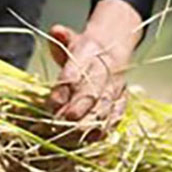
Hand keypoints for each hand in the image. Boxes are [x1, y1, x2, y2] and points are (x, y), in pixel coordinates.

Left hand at [45, 0, 142, 138]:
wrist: (114, 47)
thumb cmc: (84, 48)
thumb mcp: (70, 37)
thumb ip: (61, 36)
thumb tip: (56, 31)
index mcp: (91, 52)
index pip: (76, 72)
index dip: (64, 90)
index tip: (50, 105)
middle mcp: (105, 71)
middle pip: (91, 94)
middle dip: (75, 111)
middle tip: (57, 125)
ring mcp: (115, 88)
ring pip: (103, 110)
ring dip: (85, 126)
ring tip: (67, 139)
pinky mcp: (121, 101)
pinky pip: (114, 119)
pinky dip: (101, 131)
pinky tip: (87, 140)